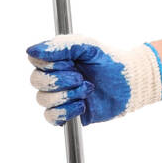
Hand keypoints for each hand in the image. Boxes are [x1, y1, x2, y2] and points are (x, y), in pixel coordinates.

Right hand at [27, 35, 161, 125]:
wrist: (130, 84)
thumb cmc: (109, 62)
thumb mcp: (87, 46)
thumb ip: (61, 46)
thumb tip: (31, 51)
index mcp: (58, 58)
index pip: (35, 60)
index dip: (50, 63)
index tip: (70, 61)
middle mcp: (55, 76)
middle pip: (36, 81)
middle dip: (60, 80)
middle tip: (80, 78)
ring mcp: (60, 96)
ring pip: (43, 99)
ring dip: (66, 95)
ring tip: (88, 90)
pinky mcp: (67, 113)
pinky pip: (50, 117)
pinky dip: (65, 112)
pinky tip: (82, 106)